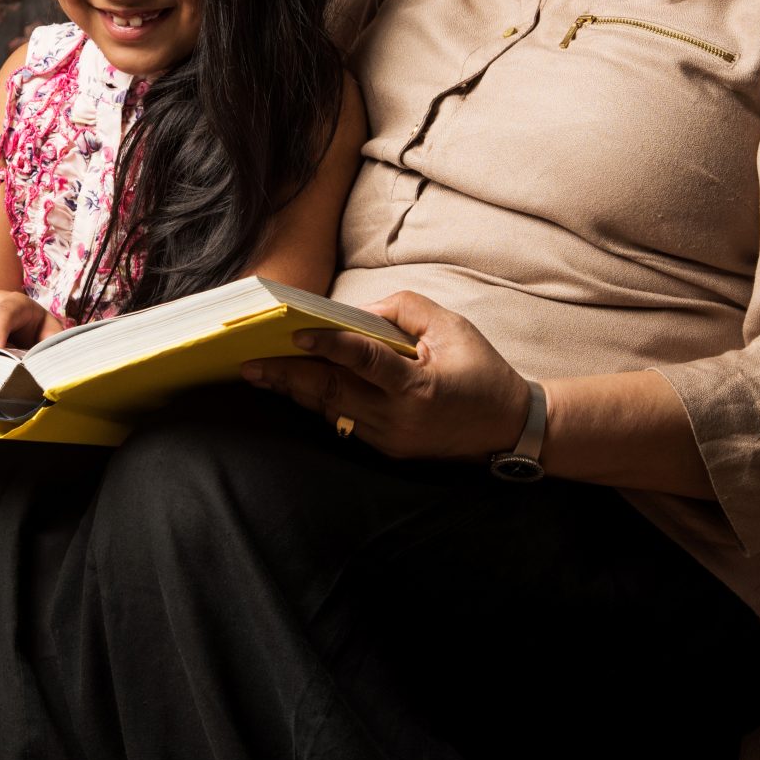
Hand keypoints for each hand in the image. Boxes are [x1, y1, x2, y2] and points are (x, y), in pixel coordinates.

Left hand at [241, 292, 533, 462]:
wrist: (510, 428)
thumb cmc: (483, 371)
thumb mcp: (452, 327)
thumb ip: (404, 310)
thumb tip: (356, 312)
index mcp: (419, 388)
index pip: (364, 363)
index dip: (328, 346)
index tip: (295, 332)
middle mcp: (398, 420)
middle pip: (332, 393)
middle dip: (288, 376)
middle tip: (249, 363)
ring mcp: (390, 440)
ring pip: (331, 411)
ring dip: (295, 390)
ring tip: (260, 372)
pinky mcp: (386, 450)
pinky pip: (343, 422)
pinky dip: (319, 401)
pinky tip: (294, 386)